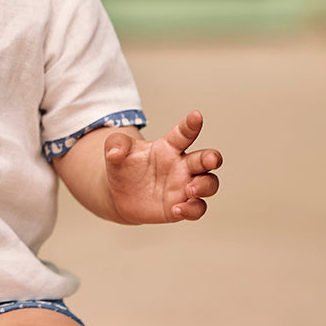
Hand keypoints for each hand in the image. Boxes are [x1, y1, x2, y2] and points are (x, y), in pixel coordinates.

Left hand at [104, 110, 221, 223]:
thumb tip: (114, 152)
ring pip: (209, 184)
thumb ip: (115, 144)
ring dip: (205, 186)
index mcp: (169, 147)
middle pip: (206, 159)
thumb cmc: (124, 166)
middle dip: (212, 158)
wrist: (119, 195)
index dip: (191, 124)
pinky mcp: (182, 206)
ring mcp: (185, 186)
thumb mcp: (115, 149)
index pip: (183, 133)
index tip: (196, 115)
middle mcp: (182, 165)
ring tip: (190, 189)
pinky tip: (178, 209)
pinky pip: (197, 208)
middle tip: (211, 160)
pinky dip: (192, 209)